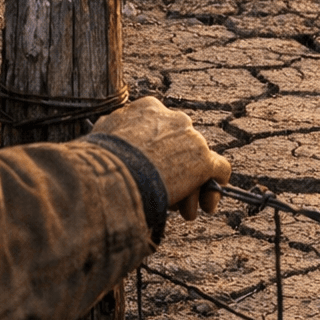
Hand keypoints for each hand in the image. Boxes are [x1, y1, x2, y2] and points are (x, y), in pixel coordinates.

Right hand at [93, 96, 231, 221]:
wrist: (112, 171)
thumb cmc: (99, 159)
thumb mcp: (100, 136)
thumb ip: (112, 133)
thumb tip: (104, 136)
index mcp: (148, 108)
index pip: (163, 129)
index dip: (159, 153)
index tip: (151, 171)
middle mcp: (173, 118)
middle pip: (182, 146)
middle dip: (176, 170)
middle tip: (166, 193)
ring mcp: (191, 138)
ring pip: (198, 162)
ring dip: (190, 187)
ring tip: (179, 210)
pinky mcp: (203, 159)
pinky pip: (221, 170)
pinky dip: (214, 190)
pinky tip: (206, 206)